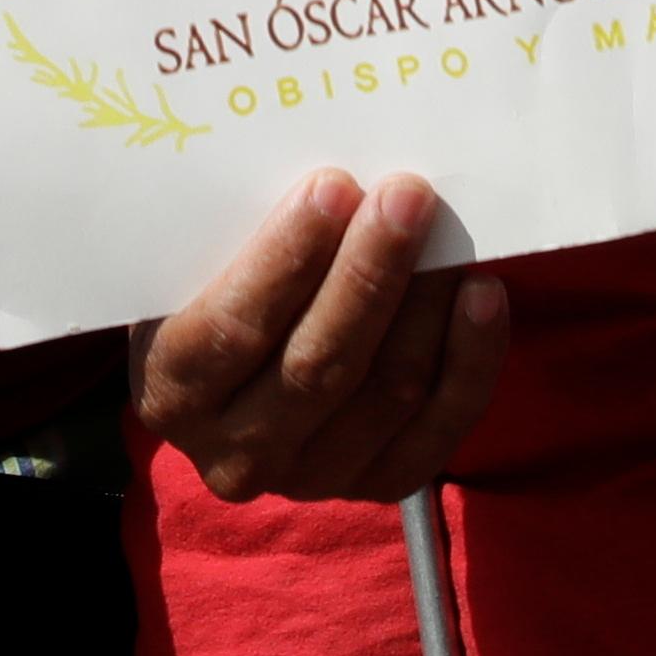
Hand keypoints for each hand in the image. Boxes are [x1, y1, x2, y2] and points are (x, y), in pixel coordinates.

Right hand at [129, 168, 509, 503]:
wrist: (232, 381)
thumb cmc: (209, 291)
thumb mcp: (189, 267)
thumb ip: (228, 232)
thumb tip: (319, 170)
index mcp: (171, 392)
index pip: (234, 330)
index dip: (286, 259)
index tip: (334, 187)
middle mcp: (236, 454)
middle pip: (317, 367)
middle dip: (369, 274)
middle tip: (407, 195)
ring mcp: (312, 478)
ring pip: (385, 394)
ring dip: (425, 306)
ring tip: (448, 234)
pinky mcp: (379, 485)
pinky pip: (440, 430)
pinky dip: (470, 362)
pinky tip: (484, 295)